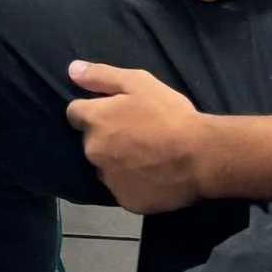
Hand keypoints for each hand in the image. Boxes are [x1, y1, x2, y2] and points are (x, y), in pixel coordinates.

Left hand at [65, 63, 208, 215]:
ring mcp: (108, 179)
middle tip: (135, 133)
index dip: (94, 110)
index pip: (75, 113)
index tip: (114, 112)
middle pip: (91, 141)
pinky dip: (131, 183)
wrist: (200, 156)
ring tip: (145, 156)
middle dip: (106, 136)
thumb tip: (72, 70)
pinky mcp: (125, 201)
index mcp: (94, 120)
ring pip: (105, 167)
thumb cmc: (168, 114)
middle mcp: (93, 151)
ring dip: (116, 161)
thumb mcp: (137, 82)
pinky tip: (151, 175)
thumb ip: (100, 76)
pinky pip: (121, 188)